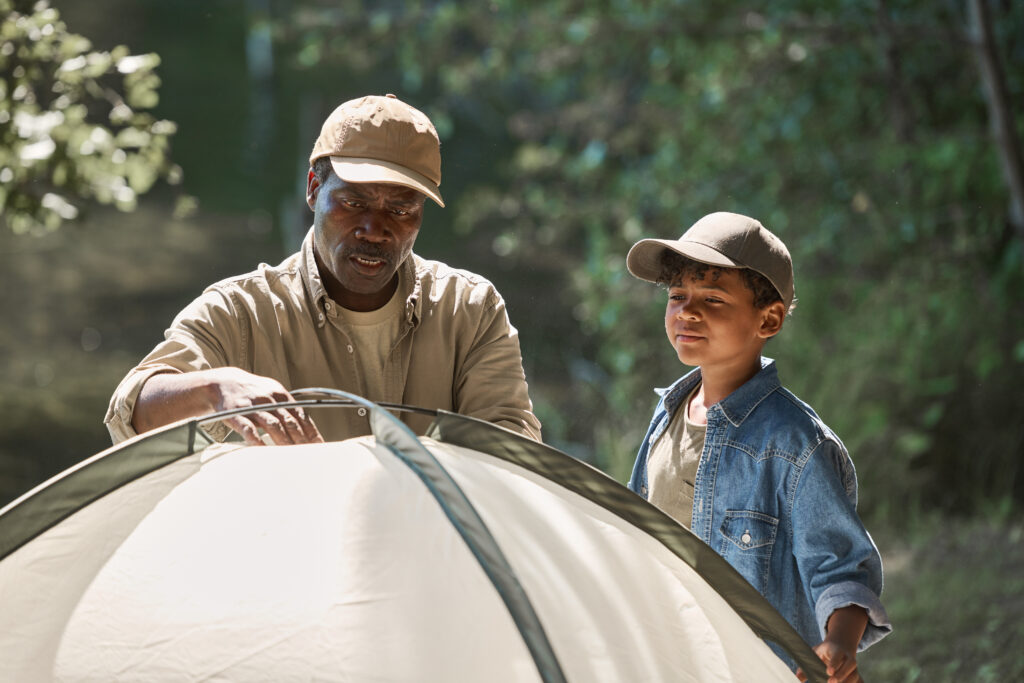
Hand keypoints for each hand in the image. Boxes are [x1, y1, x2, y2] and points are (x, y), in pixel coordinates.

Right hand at [203, 368, 324, 445]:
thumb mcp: (272, 393)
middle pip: (289, 421)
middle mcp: (268, 399)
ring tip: (292, 456)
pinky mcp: (236, 414)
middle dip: (301, 439)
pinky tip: (264, 451)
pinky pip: (248, 429)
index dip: (311, 430)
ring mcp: (252, 407)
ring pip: (273, 425)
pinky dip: (257, 440)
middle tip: (309, 454)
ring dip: (284, 442)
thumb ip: (287, 408)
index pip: (300, 414)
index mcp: (280, 394)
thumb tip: (307, 427)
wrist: (222, 383)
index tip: (318, 444)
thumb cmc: (252, 392)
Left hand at [796, 641, 860, 682]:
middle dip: (841, 674)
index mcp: (837, 650)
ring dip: (848, 681)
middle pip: (849, 665)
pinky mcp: (856, 674)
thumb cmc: (825, 651)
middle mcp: (848, 657)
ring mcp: (853, 667)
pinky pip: (858, 680)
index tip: (828, 671)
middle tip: (831, 682)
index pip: (837, 655)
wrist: (841, 645)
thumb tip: (798, 677)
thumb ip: (807, 663)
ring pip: (855, 674)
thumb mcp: (815, 652)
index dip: (834, 663)